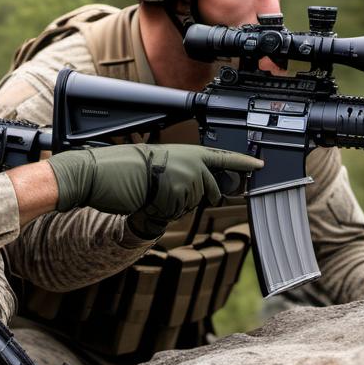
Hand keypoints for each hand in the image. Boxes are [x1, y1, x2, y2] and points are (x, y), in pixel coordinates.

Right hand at [47, 143, 262, 235]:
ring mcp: (186, 178)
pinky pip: (178, 213)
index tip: (260, 165)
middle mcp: (191, 163)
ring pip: (193, 203)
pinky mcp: (177, 194)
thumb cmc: (126, 170)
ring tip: (152, 190)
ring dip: (174, 204)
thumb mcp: (161, 166)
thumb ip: (185, 173)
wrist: (103, 172)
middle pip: (210, 190)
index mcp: (188, 152)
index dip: (243, 162)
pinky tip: (148, 198)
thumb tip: (206, 189)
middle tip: (162, 188)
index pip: (223, 157)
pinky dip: (164, 211)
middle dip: (193, 196)